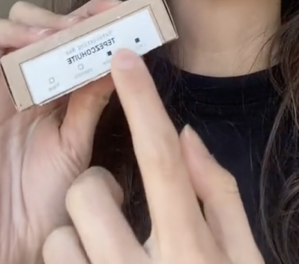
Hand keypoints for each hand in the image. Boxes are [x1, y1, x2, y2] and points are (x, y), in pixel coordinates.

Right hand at [0, 0, 121, 263]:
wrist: (13, 253)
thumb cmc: (46, 205)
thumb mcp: (76, 146)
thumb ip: (91, 101)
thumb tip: (119, 57)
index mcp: (47, 87)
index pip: (62, 34)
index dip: (85, 14)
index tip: (114, 8)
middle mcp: (13, 84)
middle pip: (21, 23)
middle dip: (45, 17)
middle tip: (71, 28)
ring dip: (11, 29)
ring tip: (36, 41)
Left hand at [42, 49, 264, 263]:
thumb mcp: (240, 258)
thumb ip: (215, 193)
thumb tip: (184, 135)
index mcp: (192, 249)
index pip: (161, 157)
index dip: (139, 100)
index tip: (121, 56)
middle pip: (90, 192)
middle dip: (94, 191)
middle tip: (113, 212)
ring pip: (58, 239)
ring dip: (74, 243)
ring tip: (103, 263)